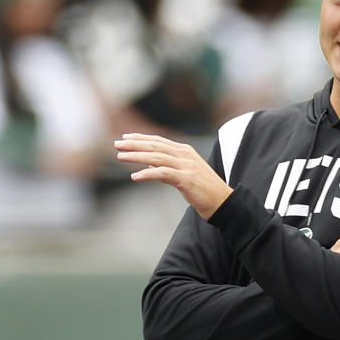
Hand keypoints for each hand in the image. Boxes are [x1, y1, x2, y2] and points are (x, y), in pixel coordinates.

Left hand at [114, 133, 232, 219]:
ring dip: (136, 156)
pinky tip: (134, 176)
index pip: (159, 141)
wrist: (222, 202)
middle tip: (117, 144)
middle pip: (155, 146)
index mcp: (186, 151)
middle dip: (134, 144)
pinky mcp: (186, 179)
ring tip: (121, 157)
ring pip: (156, 157)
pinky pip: (162, 173)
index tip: (126, 138)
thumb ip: (167, 167)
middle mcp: (185, 155)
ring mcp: (186, 166)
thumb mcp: (184, 174)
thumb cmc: (203, 190)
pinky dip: (147, 173)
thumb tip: (149, 163)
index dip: (141, 138)